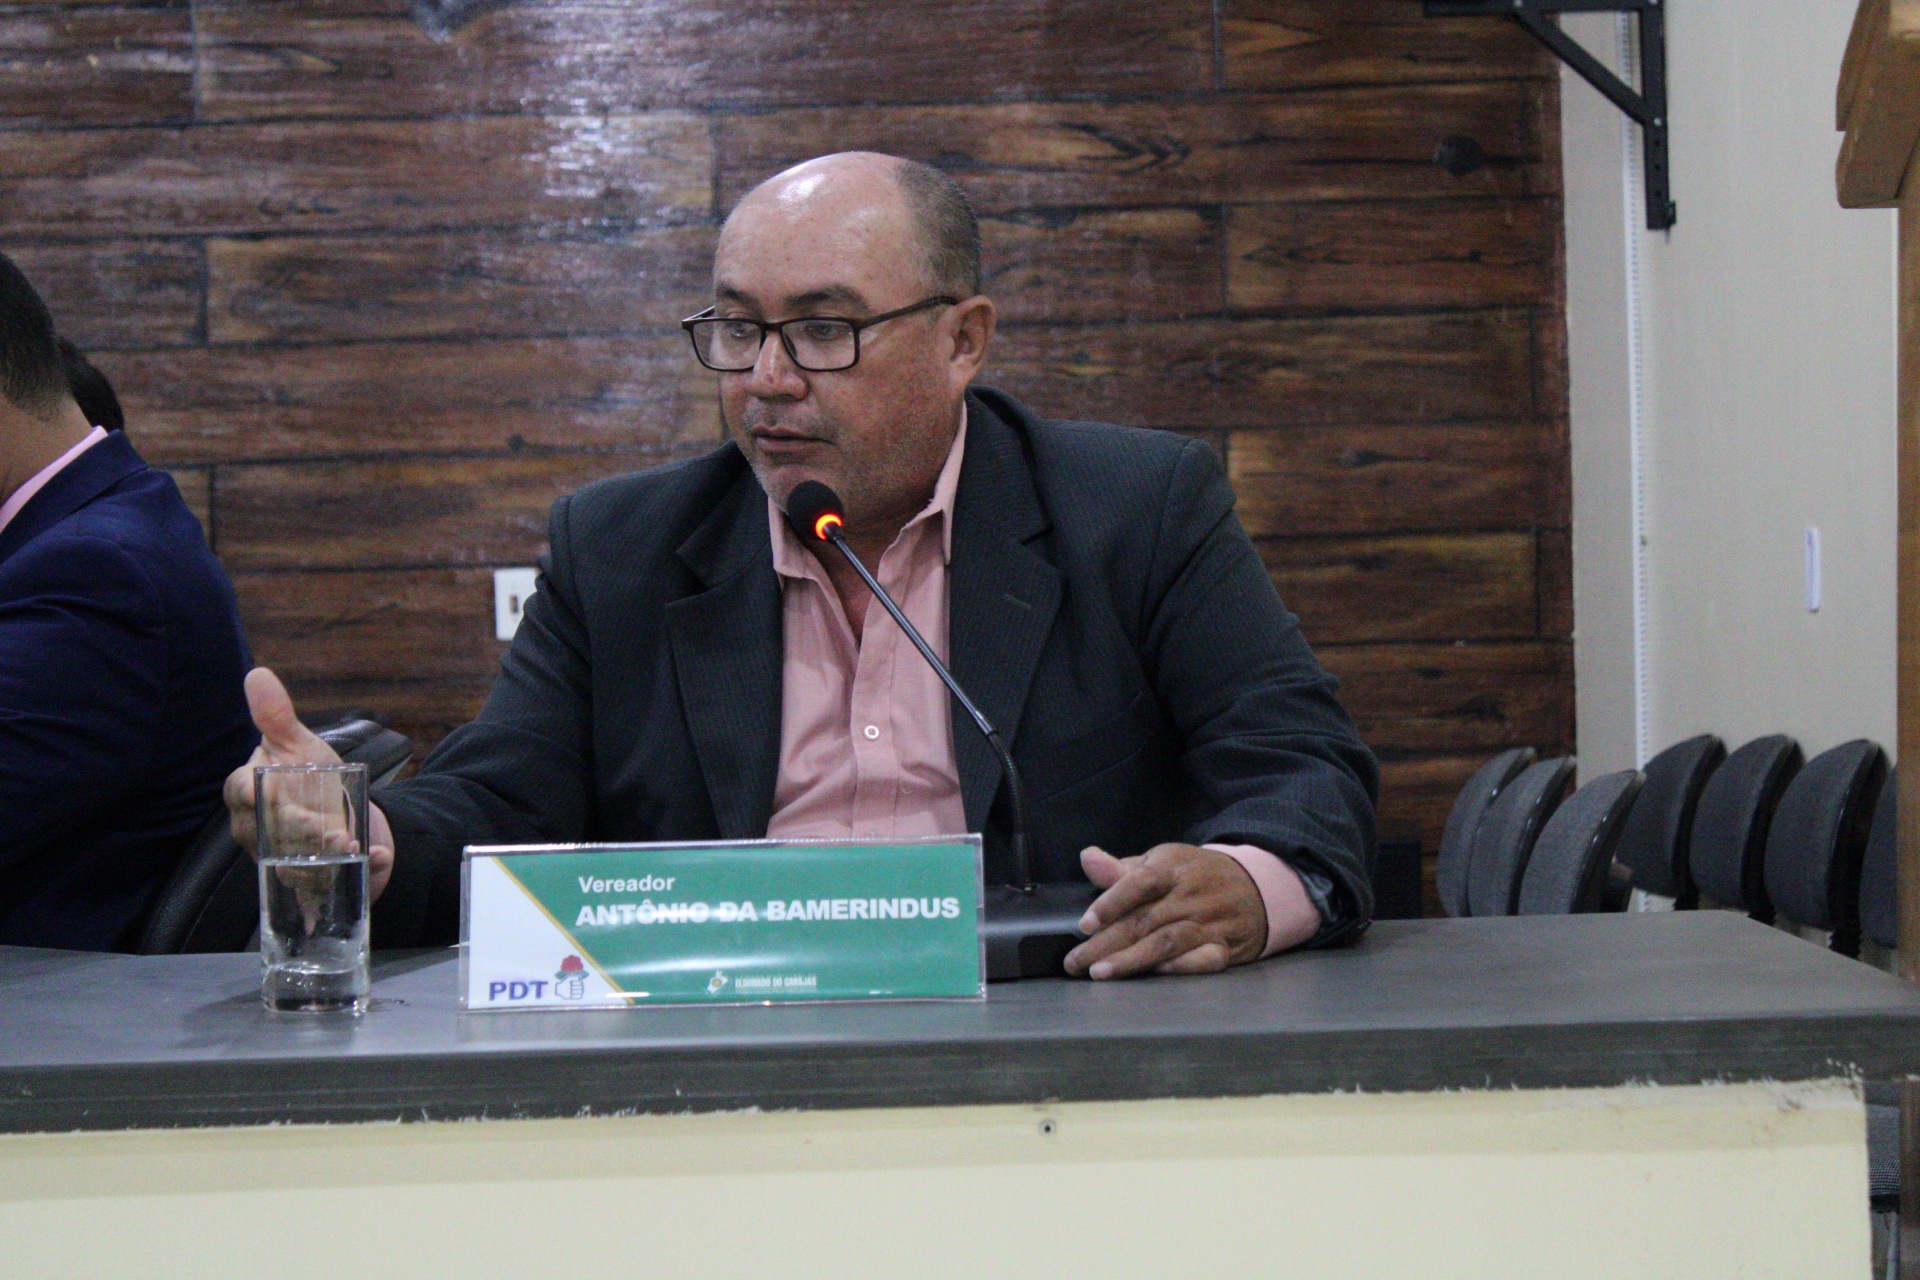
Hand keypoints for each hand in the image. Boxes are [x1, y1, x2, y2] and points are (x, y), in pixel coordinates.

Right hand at [223, 667, 395, 900]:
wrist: (336, 808)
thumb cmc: (304, 773)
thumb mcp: (297, 744)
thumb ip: (276, 715)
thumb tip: (257, 674)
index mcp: (247, 792)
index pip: (240, 792)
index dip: (254, 792)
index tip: (269, 790)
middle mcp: (255, 828)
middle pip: (269, 833)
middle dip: (298, 831)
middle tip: (329, 828)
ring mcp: (277, 856)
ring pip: (293, 863)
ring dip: (322, 858)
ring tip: (351, 845)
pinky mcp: (305, 877)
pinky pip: (322, 881)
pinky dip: (356, 868)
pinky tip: (378, 857)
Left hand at [1062, 843, 1269, 979]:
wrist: (1256, 886)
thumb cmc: (1195, 876)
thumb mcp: (1162, 862)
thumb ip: (1121, 868)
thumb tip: (1086, 858)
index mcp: (1173, 868)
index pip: (1139, 882)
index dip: (1111, 903)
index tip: (1085, 925)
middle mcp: (1191, 894)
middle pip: (1144, 920)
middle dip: (1105, 944)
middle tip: (1075, 962)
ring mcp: (1210, 921)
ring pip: (1168, 942)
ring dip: (1132, 960)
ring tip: (1100, 973)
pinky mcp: (1226, 946)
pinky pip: (1204, 959)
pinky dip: (1180, 967)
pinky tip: (1154, 974)